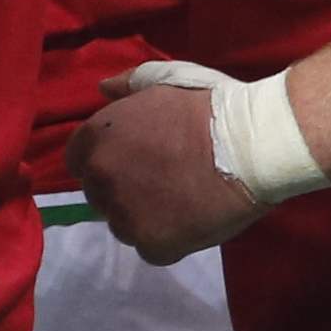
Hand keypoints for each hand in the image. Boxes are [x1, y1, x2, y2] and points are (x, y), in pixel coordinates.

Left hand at [71, 68, 265, 263]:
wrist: (252, 145)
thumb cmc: (210, 108)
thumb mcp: (165, 80)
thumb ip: (128, 84)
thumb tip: (103, 88)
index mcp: (97, 136)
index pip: (78, 160)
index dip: (105, 163)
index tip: (132, 163)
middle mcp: (101, 175)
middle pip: (99, 194)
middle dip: (123, 190)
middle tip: (162, 182)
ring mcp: (124, 212)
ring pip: (121, 225)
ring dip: (142, 217)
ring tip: (179, 203)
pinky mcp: (152, 242)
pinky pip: (149, 250)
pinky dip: (167, 241)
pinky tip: (190, 223)